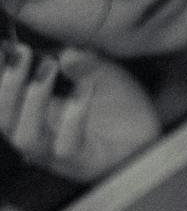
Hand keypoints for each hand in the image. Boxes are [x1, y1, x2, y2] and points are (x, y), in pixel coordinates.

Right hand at [0, 44, 161, 182]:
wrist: (149, 135)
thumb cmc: (118, 104)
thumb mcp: (105, 74)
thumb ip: (86, 62)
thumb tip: (67, 52)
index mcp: (31, 114)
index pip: (3, 101)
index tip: (3, 48)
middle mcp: (37, 135)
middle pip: (4, 120)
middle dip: (7, 85)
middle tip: (22, 52)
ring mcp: (56, 154)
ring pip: (27, 136)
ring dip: (32, 99)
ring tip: (49, 66)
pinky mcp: (82, 163)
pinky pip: (67, 145)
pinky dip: (72, 116)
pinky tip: (84, 88)